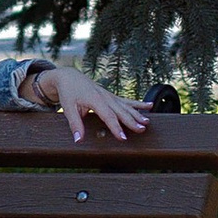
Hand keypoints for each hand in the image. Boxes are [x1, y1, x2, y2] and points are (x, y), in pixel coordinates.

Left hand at [25, 62, 148, 143]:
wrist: (69, 77)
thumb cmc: (68, 92)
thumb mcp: (68, 108)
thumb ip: (75, 124)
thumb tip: (78, 140)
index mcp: (95, 99)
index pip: (108, 116)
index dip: (116, 127)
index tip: (123, 137)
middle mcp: (105, 97)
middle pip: (121, 111)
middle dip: (132, 121)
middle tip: (141, 130)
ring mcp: (110, 96)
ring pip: (126, 106)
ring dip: (137, 114)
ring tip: (147, 122)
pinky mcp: (111, 96)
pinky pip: (126, 101)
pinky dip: (138, 104)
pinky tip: (149, 106)